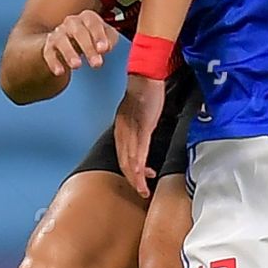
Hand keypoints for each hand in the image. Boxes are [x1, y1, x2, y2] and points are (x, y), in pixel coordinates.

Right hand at [41, 9, 118, 77]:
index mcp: (88, 18)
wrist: (71, 41)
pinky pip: (49, 53)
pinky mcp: (49, 46)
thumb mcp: (106, 37)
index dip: (99, 36)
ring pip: (61, 41)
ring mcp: (59, 33)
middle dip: (88, 48)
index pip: (93, 23)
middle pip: (78, 32)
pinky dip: (54, 62)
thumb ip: (110, 40)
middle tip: (96, 64)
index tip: (104, 49)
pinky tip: (60, 72)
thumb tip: (107, 47)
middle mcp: (72, 23)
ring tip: (77, 66)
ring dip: (69, 53)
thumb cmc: (92, 37)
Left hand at [115, 73, 165, 198]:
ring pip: (131, 159)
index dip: (129, 171)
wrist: (146, 76)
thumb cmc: (144, 91)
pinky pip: (140, 150)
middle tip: (140, 192)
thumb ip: (137, 126)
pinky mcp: (142, 127)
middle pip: (124, 161)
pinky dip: (141, 165)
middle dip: (131, 179)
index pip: (122, 155)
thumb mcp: (137, 112)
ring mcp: (132, 130)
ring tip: (143, 190)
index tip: (138, 180)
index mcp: (121, 128)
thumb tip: (142, 137)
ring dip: (136, 177)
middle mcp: (123, 131)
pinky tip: (144, 175)